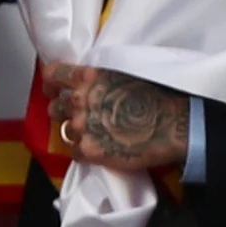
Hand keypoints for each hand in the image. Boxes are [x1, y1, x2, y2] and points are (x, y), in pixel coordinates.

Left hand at [51, 65, 189, 173]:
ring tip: (97, 135)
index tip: (53, 89)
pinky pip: (76, 154)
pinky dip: (86, 153)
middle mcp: (80, 100)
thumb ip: (100, 78)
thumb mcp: (124, 73)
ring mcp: (83, 127)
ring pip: (65, 132)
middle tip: (80, 116)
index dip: (51, 84)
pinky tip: (102, 150)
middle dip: (64, 112)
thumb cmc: (158, 96)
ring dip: (77, 134)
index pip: (52, 76)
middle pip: (55, 107)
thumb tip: (90, 84)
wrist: (174, 124)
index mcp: (88, 77)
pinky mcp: (90, 151)